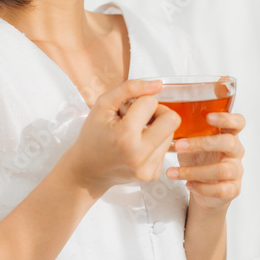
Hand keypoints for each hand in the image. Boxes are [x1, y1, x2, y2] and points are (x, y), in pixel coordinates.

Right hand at [60, 79, 181, 197]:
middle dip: (158, 113)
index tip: (125, 112)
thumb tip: (158, 84)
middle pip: (172, 120)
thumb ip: (130, 89)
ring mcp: (148, 169)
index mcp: (126, 136)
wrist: (86, 171)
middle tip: (140, 118)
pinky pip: (165, 149)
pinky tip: (136, 147)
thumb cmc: (93, 136)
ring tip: (135, 134)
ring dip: (156, 129)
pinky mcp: (153, 175)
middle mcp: (140, 156)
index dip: (139, 102)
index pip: (151, 102)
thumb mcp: (103, 105)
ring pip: (171, 133)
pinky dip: (153, 144)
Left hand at [165, 111, 245, 211]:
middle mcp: (236, 151)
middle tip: (178, 146)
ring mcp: (236, 171)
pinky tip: (187, 184)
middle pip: (229, 142)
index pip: (238, 122)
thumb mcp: (192, 142)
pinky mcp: (233, 189)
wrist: (204, 188)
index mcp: (228, 134)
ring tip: (173, 172)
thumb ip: (186, 130)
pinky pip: (220, 189)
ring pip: (222, 170)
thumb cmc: (198, 159)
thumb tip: (163, 120)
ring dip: (194, 171)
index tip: (208, 117)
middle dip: (202, 143)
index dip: (226, 118)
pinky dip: (201, 187)